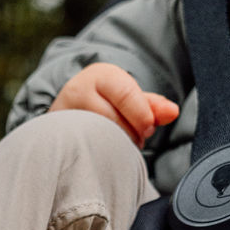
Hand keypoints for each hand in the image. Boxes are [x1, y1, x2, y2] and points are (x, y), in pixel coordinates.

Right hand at [49, 62, 179, 146]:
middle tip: (137, 140)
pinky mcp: (56, 134)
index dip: (142, 116)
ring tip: (121, 145)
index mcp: (101, 75)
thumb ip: (152, 106)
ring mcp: (63, 114)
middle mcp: (77, 90)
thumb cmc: (105, 102)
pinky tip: (105, 153)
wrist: (66, 110)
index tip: (148, 129)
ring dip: (117, 146)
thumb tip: (173, 112)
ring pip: (98, 136)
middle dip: (131, 134)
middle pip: (113, 118)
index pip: (126, 95)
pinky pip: (83, 148)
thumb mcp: (129, 98)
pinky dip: (100, 154)